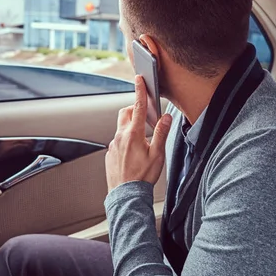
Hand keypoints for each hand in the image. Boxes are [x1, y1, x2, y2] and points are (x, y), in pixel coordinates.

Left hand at [105, 76, 171, 191]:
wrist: (126, 196)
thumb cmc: (143, 177)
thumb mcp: (157, 154)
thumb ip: (161, 133)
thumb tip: (166, 117)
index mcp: (133, 134)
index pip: (137, 106)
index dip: (140, 91)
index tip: (139, 79)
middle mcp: (120, 137)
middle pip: (125, 114)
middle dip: (134, 109)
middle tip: (146, 116)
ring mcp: (113, 146)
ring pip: (121, 128)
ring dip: (131, 127)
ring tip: (143, 141)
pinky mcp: (110, 154)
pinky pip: (118, 142)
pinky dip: (126, 141)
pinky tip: (134, 154)